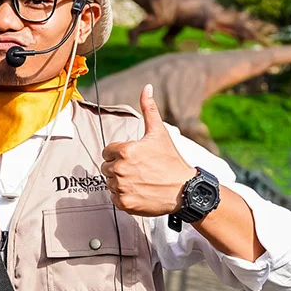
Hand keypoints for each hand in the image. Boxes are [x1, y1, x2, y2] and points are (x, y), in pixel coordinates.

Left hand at [100, 84, 195, 216]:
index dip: (119, 153)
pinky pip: (114, 198)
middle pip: (107, 167)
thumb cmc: (171, 160)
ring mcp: (122, 188)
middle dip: (119, 167)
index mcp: (125, 150)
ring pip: (110, 183)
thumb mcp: (159, 132)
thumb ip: (149, 109)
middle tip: (139, 169)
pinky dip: (124, 196)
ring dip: (121, 182)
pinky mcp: (124, 203)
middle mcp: (120, 169)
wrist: (184, 189)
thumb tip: (146, 87)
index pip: (107, 151)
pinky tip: (139, 192)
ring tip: (140, 180)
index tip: (134, 157)